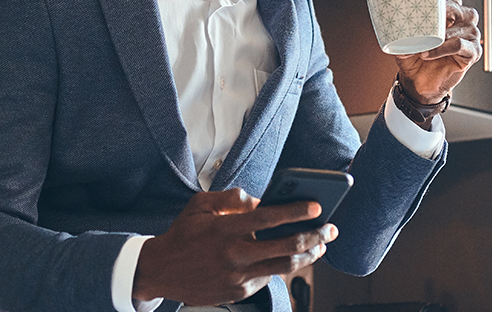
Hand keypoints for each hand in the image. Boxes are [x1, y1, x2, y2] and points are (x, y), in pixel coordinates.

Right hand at [132, 188, 336, 305]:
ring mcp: (237, 277)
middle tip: (331, 228)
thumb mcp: (200, 206)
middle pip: (286, 247)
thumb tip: (258, 200)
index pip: (269, 217)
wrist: (160, 271)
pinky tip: (292, 258)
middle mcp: (234, 254)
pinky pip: (267, 279)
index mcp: (225, 229)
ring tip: (321, 246)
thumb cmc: (183, 235)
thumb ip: (231, 198)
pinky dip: (282, 267)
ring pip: (283, 267)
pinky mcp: (238, 292)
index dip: (296, 211)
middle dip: (314, 236)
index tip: (316, 206)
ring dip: (308, 256)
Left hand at [395, 0, 481, 103]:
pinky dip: (443, 48)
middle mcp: (464, 21)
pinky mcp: (473, 52)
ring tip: (422, 44)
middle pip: (457, 8)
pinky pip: (460, 45)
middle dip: (440, 12)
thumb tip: (391, 23)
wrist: (419, 83)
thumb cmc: (414, 58)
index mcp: (450, 13)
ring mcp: (471, 35)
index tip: (418, 1)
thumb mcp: (404, 40)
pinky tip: (428, 53)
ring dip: (440, 34)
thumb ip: (400, 30)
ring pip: (461, 26)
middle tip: (422, 20)